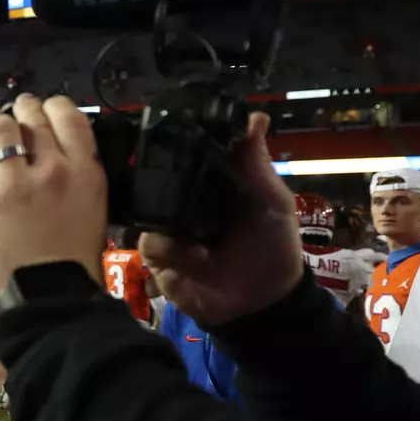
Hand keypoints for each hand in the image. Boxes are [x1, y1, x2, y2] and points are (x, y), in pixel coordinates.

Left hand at [0, 94, 107, 309]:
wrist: (44, 300)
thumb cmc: (74, 265)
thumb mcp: (92, 213)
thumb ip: (76, 181)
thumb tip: (60, 160)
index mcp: (87, 173)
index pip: (71, 118)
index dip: (56, 107)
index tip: (49, 108)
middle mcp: (52, 168)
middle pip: (34, 118)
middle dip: (25, 110)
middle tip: (20, 113)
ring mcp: (15, 181)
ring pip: (3, 130)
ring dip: (1, 127)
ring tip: (0, 133)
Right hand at [139, 111, 302, 324]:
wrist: (265, 302)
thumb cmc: (273, 248)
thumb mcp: (273, 201)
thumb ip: (257, 164)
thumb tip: (255, 117)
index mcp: (208, 187)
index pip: (183, 159)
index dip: (176, 147)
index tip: (172, 132)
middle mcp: (183, 206)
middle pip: (154, 184)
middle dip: (157, 182)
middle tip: (170, 182)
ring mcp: (169, 233)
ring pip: (146, 215)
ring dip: (170, 223)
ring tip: (195, 234)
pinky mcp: (160, 261)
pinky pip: (150, 246)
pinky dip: (171, 249)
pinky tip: (197, 257)